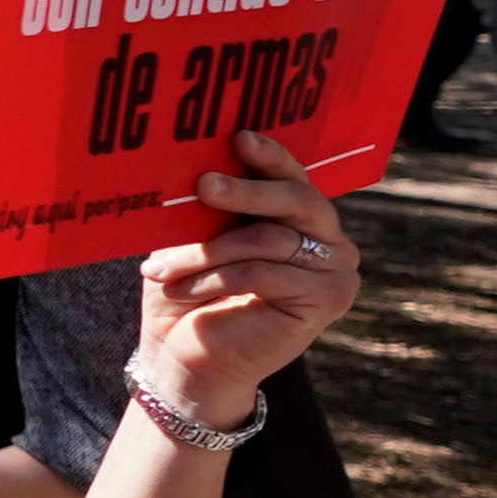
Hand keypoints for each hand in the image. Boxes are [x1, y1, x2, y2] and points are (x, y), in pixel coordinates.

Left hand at [133, 131, 357, 428]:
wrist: (187, 360)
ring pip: (270, 239)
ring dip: (207, 250)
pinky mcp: (328, 299)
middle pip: (296, 200)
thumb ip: (212, 206)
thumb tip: (202, 160)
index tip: (238, 136)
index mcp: (301, 218)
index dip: (271, 156)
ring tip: (160, 266)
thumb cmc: (187, 294)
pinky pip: (265, 272)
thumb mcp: (195, 241)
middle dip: (246, 191)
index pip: (294, 177)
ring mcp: (337, 270)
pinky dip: (216, 277)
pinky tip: (180, 288)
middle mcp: (330, 239)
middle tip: (202, 184)